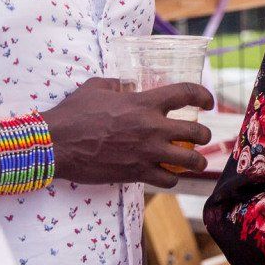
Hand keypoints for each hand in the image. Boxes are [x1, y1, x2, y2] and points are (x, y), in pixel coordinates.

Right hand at [41, 77, 214, 187]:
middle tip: (201, 137)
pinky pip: (168, 180)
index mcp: (144, 103)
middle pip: (197, 132)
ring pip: (190, 161)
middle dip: (204, 135)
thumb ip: (115, 84)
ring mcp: (147, 153)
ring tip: (194, 161)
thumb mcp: (95, 88)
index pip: (186, 93)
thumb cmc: (73, 114)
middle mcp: (152, 128)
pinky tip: (169, 174)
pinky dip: (172, 178)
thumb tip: (123, 85)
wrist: (55, 144)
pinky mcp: (137, 173)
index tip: (209, 101)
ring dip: (196, 161)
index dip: (203, 95)